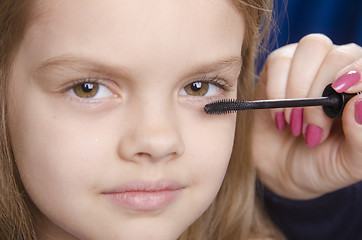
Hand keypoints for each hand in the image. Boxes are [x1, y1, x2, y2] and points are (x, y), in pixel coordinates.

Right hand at [252, 34, 361, 198]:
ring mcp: (311, 64)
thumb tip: (360, 102)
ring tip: (294, 124)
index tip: (342, 92)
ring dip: (298, 90)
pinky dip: (276, 90)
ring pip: (311, 47)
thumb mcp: (351, 163)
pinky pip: (279, 60)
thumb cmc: (323, 165)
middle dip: (319, 96)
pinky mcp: (280, 67)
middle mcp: (342, 69)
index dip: (358, 71)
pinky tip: (279, 116)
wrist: (283, 170)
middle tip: (312, 131)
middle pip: (338, 54)